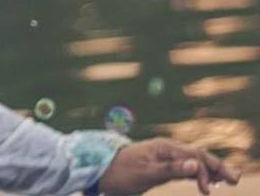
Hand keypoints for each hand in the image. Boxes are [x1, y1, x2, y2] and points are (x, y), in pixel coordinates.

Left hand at [99, 138, 240, 194]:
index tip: (206, 190)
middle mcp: (166, 149)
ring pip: (193, 160)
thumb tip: (195, 164)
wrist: (100, 172)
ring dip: (210, 169)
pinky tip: (206, 180)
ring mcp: (164, 156)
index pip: (193, 156)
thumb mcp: (145, 174)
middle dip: (217, 166)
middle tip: (236, 179)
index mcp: (163, 147)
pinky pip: (185, 166)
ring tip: (227, 179)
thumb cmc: (121, 173)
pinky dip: (198, 172)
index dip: (204, 171)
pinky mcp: (161, 165)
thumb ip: (170, 169)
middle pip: (197, 154)